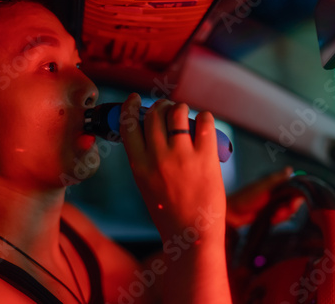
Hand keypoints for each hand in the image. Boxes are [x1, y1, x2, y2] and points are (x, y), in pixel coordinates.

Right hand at [119, 93, 226, 240]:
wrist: (192, 234)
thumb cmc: (169, 211)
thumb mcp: (145, 184)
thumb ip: (145, 158)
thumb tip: (154, 131)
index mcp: (139, 164)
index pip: (129, 124)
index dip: (131, 107)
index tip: (136, 99)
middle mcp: (158, 156)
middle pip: (154, 114)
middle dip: (161, 107)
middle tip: (168, 110)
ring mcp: (182, 155)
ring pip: (178, 112)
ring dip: (181, 109)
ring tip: (185, 116)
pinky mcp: (205, 157)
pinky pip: (204, 122)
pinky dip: (204, 118)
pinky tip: (204, 123)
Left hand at [226, 167, 303, 226]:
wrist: (232, 213)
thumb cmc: (244, 198)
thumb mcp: (262, 187)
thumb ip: (276, 179)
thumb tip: (290, 169)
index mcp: (275, 184)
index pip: (295, 188)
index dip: (297, 196)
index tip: (292, 203)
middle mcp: (276, 192)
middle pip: (294, 201)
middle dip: (289, 209)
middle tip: (279, 213)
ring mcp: (274, 203)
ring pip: (289, 210)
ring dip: (283, 215)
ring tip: (273, 217)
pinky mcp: (272, 213)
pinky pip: (282, 217)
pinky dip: (278, 219)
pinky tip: (271, 220)